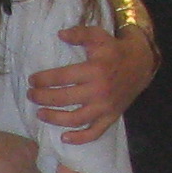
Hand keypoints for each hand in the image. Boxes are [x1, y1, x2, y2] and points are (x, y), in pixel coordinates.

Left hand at [26, 20, 153, 143]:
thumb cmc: (114, 49)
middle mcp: (99, 90)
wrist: (141, 64)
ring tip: (40, 114)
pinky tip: (64, 137)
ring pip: (76, 119)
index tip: (32, 80)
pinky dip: (79, 138)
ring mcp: (105, 106)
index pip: (62, 77)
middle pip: (64, 99)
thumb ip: (79, 33)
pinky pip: (95, 133)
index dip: (43, 79)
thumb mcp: (98, 36)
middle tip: (31, 95)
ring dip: (55, 118)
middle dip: (43, 98)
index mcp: (94, 70)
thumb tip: (60, 34)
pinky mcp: (111, 117)